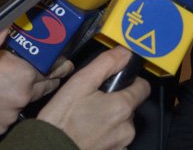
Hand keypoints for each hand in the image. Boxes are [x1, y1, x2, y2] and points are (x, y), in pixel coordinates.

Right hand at [0, 48, 70, 133]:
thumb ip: (4, 41)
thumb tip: (8, 28)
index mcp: (24, 74)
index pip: (52, 70)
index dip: (59, 65)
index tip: (66, 63)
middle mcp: (24, 96)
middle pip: (46, 87)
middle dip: (51, 79)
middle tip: (56, 71)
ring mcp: (14, 113)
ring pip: (27, 100)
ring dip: (25, 93)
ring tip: (14, 85)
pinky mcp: (4, 125)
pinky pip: (12, 113)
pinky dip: (9, 106)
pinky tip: (0, 98)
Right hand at [35, 46, 149, 149]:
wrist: (49, 149)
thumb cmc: (62, 119)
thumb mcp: (80, 83)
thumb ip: (106, 64)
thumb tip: (125, 52)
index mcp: (122, 107)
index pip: (143, 87)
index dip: (129, 81)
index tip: (114, 83)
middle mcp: (128, 129)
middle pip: (130, 106)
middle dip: (115, 102)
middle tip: (91, 102)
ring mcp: (122, 145)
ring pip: (122, 125)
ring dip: (110, 120)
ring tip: (87, 120)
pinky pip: (116, 141)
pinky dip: (106, 136)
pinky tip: (89, 134)